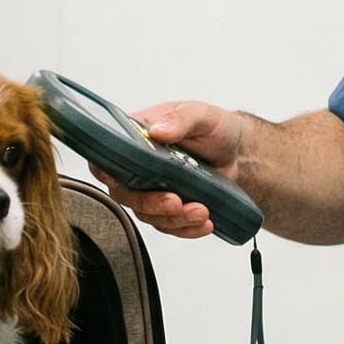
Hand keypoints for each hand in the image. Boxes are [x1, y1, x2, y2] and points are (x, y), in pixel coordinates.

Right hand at [87, 101, 244, 238]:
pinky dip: (186, 229)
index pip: (108, 155)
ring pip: (148, 214)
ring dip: (174, 219)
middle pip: (126, 193)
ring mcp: (152, 190)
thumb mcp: (200, 115)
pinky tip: (204, 223)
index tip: (116, 179)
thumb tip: (157, 130)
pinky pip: (169, 226)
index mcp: (137, 137)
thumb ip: (180, 120)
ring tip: (202, 211)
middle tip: (176, 202)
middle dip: (150, 203)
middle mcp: (139, 166)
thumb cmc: (214, 127)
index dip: (104, 169)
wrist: (238, 152)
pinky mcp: (169, 209)